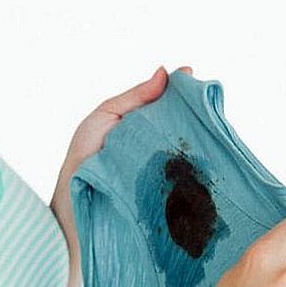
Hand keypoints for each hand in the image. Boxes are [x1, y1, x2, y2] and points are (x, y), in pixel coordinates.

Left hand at [49, 64, 191, 286]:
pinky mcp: (171, 199)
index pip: (168, 106)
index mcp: (140, 128)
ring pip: (191, 154)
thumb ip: (132, 98)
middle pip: (184, 127)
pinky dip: (200, 173)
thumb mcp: (101, 120)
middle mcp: (155, 150)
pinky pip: (191, 182)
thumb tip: (164, 72)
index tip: (193, 75)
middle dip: (197, 115)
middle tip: (209, 103)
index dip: (182, 92)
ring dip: (202, 145)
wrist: (72, 214)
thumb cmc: (81, 162)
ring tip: (212, 129)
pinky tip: (210, 163)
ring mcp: (164, 174)